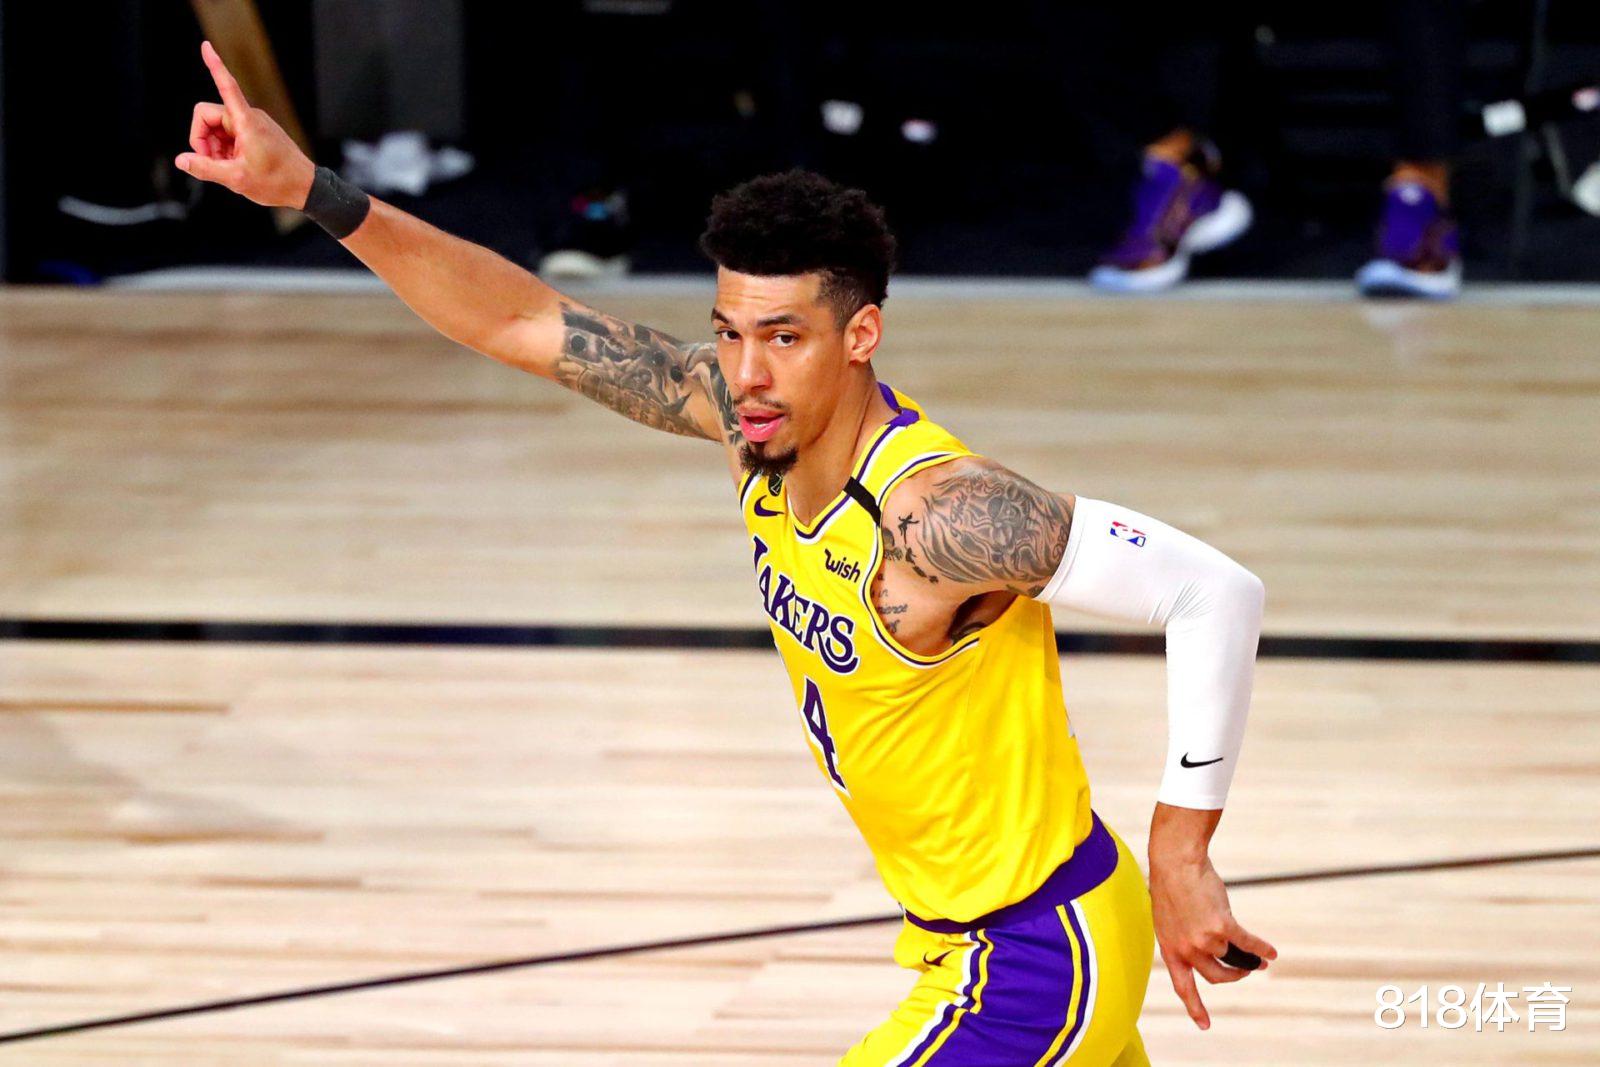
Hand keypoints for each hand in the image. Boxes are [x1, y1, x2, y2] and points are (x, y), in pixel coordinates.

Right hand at [173, 41, 315, 208]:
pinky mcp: (254, 132)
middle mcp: (249, 116)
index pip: (227, 86)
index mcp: (246, 121)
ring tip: (229, 167)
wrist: (305, 188)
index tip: (205, 46)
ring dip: (214, 147)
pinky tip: (236, 164)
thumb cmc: (277, 182)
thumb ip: (205, 168)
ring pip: (216, 128)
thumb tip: (181, 160)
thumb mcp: (237, 179)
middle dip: (203, 140)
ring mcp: (252, 123)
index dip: (215, 66)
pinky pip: (228, 135)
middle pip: (206, 116)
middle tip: (212, 163)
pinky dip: (225, 149)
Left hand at [1149, 851, 1276, 1030]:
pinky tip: (1271, 953)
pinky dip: (1262, 949)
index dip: (1195, 1007)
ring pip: (1231, 956)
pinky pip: (1248, 943)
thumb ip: (1183, 939)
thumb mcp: (1168, 919)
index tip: (1204, 1025)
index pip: (1183, 986)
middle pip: (1216, 977)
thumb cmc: (1172, 886)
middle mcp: (1187, 950)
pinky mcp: (1222, 927)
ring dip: (1247, 958)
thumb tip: (1208, 951)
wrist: (1176, 863)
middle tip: (1244, 970)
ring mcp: (1205, 940)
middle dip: (1233, 976)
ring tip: (1258, 958)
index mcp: (1169, 949)